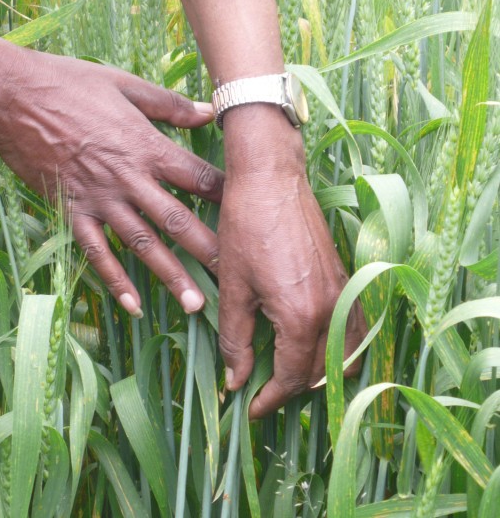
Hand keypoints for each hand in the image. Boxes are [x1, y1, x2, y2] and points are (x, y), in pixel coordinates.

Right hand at [0, 51, 222, 315]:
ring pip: (143, 244)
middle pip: (177, 220)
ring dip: (170, 275)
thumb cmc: (70, 83)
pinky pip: (97, 252)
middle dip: (208, 250)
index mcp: (147, 146)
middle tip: (234, 278)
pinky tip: (133, 306)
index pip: (198, 177)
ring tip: (194, 304)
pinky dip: (115, 279)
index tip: (250, 216)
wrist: (12, 95)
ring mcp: (100, 199)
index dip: (227, 196)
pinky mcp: (72, 211)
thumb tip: (210, 111)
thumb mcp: (126, 85)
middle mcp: (129, 178)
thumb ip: (170, 104)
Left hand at [218, 105, 365, 418]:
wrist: (272, 179)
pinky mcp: (345, 277)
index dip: (268, 398)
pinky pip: (353, 327)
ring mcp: (345, 292)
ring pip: (345, 354)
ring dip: (320, 372)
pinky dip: (338, 347)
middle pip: (319, 371)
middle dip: (290, 388)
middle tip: (263, 390)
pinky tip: (314, 342)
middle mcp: (332, 310)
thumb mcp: (233, 287)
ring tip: (289, 373)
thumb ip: (235, 339)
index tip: (249, 407)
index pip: (290, 377)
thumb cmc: (246, 228)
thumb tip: (234, 379)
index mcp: (301, 317)